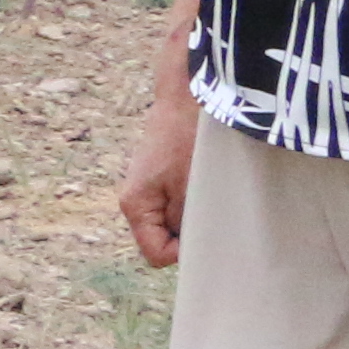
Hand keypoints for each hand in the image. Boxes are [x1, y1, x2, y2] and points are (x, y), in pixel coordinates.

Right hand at [117, 89, 195, 271]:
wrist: (187, 94)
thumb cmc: (189, 138)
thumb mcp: (191, 187)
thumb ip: (187, 222)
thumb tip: (192, 248)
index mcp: (135, 206)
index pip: (156, 254)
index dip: (183, 253)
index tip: (208, 233)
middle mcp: (137, 201)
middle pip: (164, 239)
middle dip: (190, 233)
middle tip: (214, 214)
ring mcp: (150, 189)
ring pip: (175, 221)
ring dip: (196, 214)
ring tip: (211, 193)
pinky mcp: (165, 177)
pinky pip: (180, 203)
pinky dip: (196, 200)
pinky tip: (209, 182)